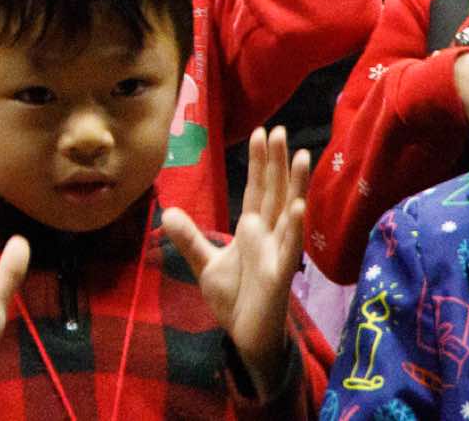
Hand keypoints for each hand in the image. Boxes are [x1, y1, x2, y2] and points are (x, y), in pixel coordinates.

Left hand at [162, 127, 308, 397]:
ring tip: (301, 155)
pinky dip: (296, 227)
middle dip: (277, 162)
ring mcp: (277, 253)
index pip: (257, 189)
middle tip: (280, 130)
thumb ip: (190, 238)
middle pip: (274, 191)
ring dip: (296, 185)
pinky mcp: (280, 275)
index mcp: (251, 229)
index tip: (262, 132)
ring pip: (289, 212)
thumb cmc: (234, 299)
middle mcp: (268, 235)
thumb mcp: (205, 264)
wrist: (244, 337)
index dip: (260, 162)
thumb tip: (167, 211)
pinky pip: (290, 248)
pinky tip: (301, 206)